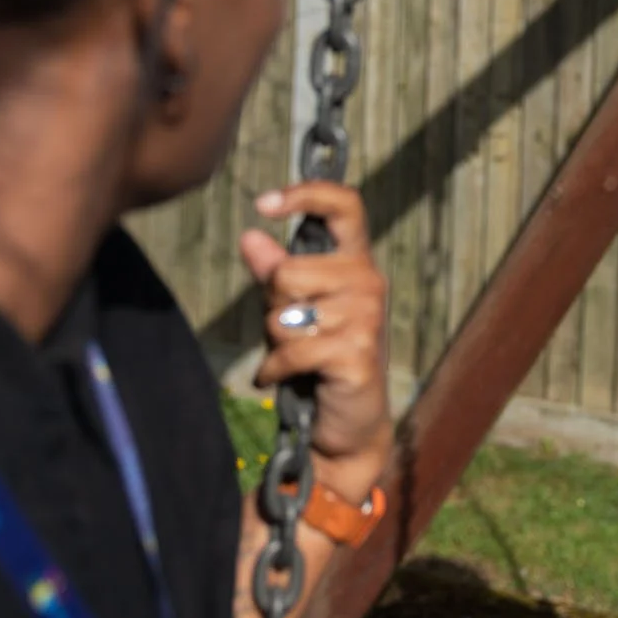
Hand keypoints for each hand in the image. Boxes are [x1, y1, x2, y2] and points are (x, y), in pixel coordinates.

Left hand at [238, 182, 392, 483]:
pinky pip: (292, 350)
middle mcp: (368, 283)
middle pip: (288, 272)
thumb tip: (250, 235)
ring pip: (285, 314)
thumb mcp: (292, 309)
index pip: (346, 206)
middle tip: (290, 332)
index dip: (307, 194)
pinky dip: (274, 369)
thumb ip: (273, 271)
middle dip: (272, 306)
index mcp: (356, 263)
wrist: (348, 424)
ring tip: (296, 358)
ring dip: (276, 342)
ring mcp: (366, 318)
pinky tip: (281, 379)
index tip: (265, 202)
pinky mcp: (356, 354)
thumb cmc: (319, 359)